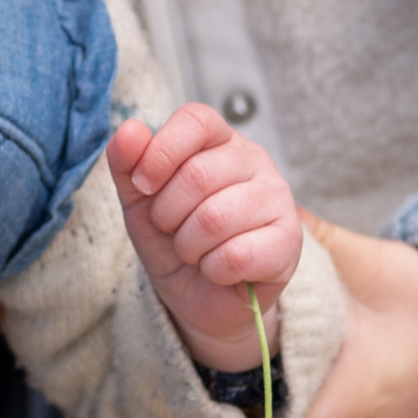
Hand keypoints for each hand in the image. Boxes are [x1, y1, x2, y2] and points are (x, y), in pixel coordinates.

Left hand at [107, 104, 301, 366]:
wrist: (201, 298)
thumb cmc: (173, 239)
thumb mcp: (139, 201)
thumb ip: (128, 163)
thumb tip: (130, 129)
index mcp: (218, 140)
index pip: (195, 119)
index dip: (161, 152)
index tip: (142, 185)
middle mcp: (254, 160)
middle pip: (198, 174)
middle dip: (167, 213)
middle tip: (172, 230)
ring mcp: (278, 198)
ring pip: (215, 218)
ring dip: (189, 246)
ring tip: (194, 251)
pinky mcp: (289, 240)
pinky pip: (237, 255)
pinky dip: (213, 270)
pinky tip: (219, 270)